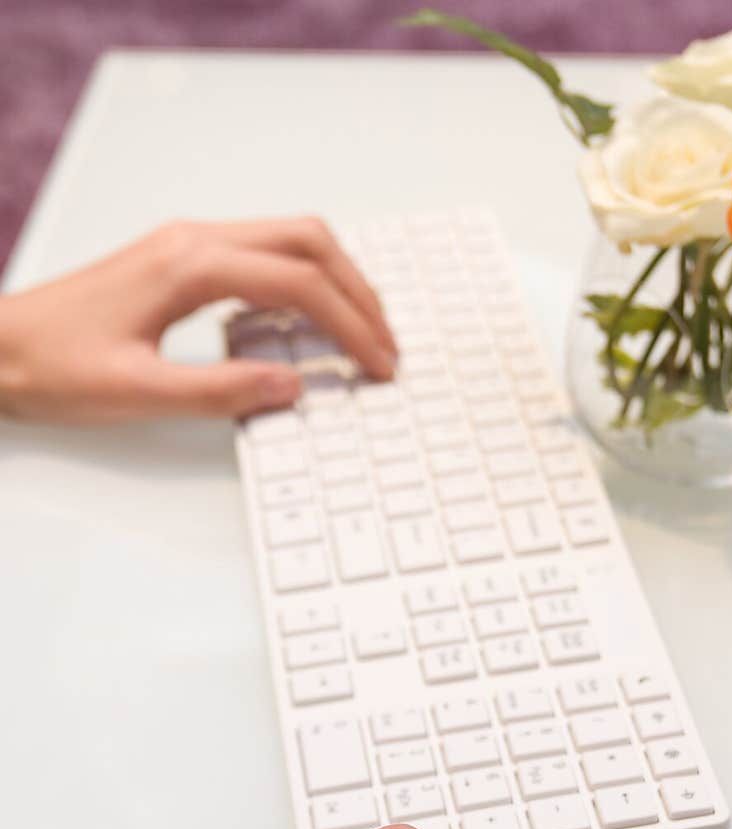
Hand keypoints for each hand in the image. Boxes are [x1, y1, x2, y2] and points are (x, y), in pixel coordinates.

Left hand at [0, 218, 396, 423]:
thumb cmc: (52, 365)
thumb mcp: (139, 392)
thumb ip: (222, 391)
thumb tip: (293, 386)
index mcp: (190, 265)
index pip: (299, 283)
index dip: (350, 325)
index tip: (378, 364)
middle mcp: (194, 241)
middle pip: (308, 243)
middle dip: (359, 292)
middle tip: (387, 346)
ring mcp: (188, 245)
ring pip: (290, 241)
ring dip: (336, 282)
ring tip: (363, 335)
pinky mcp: (182, 261)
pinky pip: (264, 256)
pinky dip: (304, 283)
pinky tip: (309, 325)